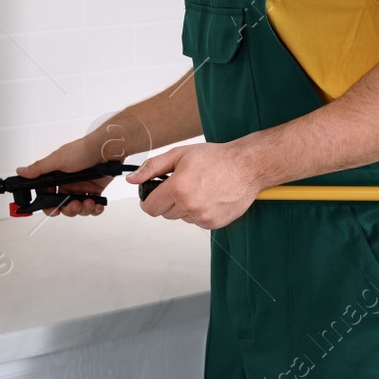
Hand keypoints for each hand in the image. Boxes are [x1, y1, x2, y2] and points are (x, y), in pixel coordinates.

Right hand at [16, 137, 110, 216]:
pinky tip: (96, 204)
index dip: (50, 206)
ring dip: (83, 209)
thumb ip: (40, 169)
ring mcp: (82, 188)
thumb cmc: (82, 151)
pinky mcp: (95, 191)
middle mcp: (68, 183)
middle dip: (69, 209)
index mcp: (57, 177)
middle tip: (74, 205)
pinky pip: (93, 206)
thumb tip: (22, 171)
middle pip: (64, 205)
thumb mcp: (58, 160)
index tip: (54, 210)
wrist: (105, 150)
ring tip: (88, 202)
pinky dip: (95, 209)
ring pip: (78, 208)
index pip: (48, 196)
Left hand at [129, 141, 261, 229]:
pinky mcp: (214, 224)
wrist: (246, 167)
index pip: (150, 207)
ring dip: (183, 207)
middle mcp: (189, 206)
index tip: (153, 195)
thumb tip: (133, 179)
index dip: (148, 200)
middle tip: (182, 184)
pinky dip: (198, 212)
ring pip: (180, 218)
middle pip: (164, 213)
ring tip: (198, 189)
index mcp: (178, 188)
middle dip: (168, 200)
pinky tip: (208, 197)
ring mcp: (203, 217)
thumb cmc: (216, 158)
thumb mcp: (179, 154)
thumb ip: (152, 167)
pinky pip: (196, 222)